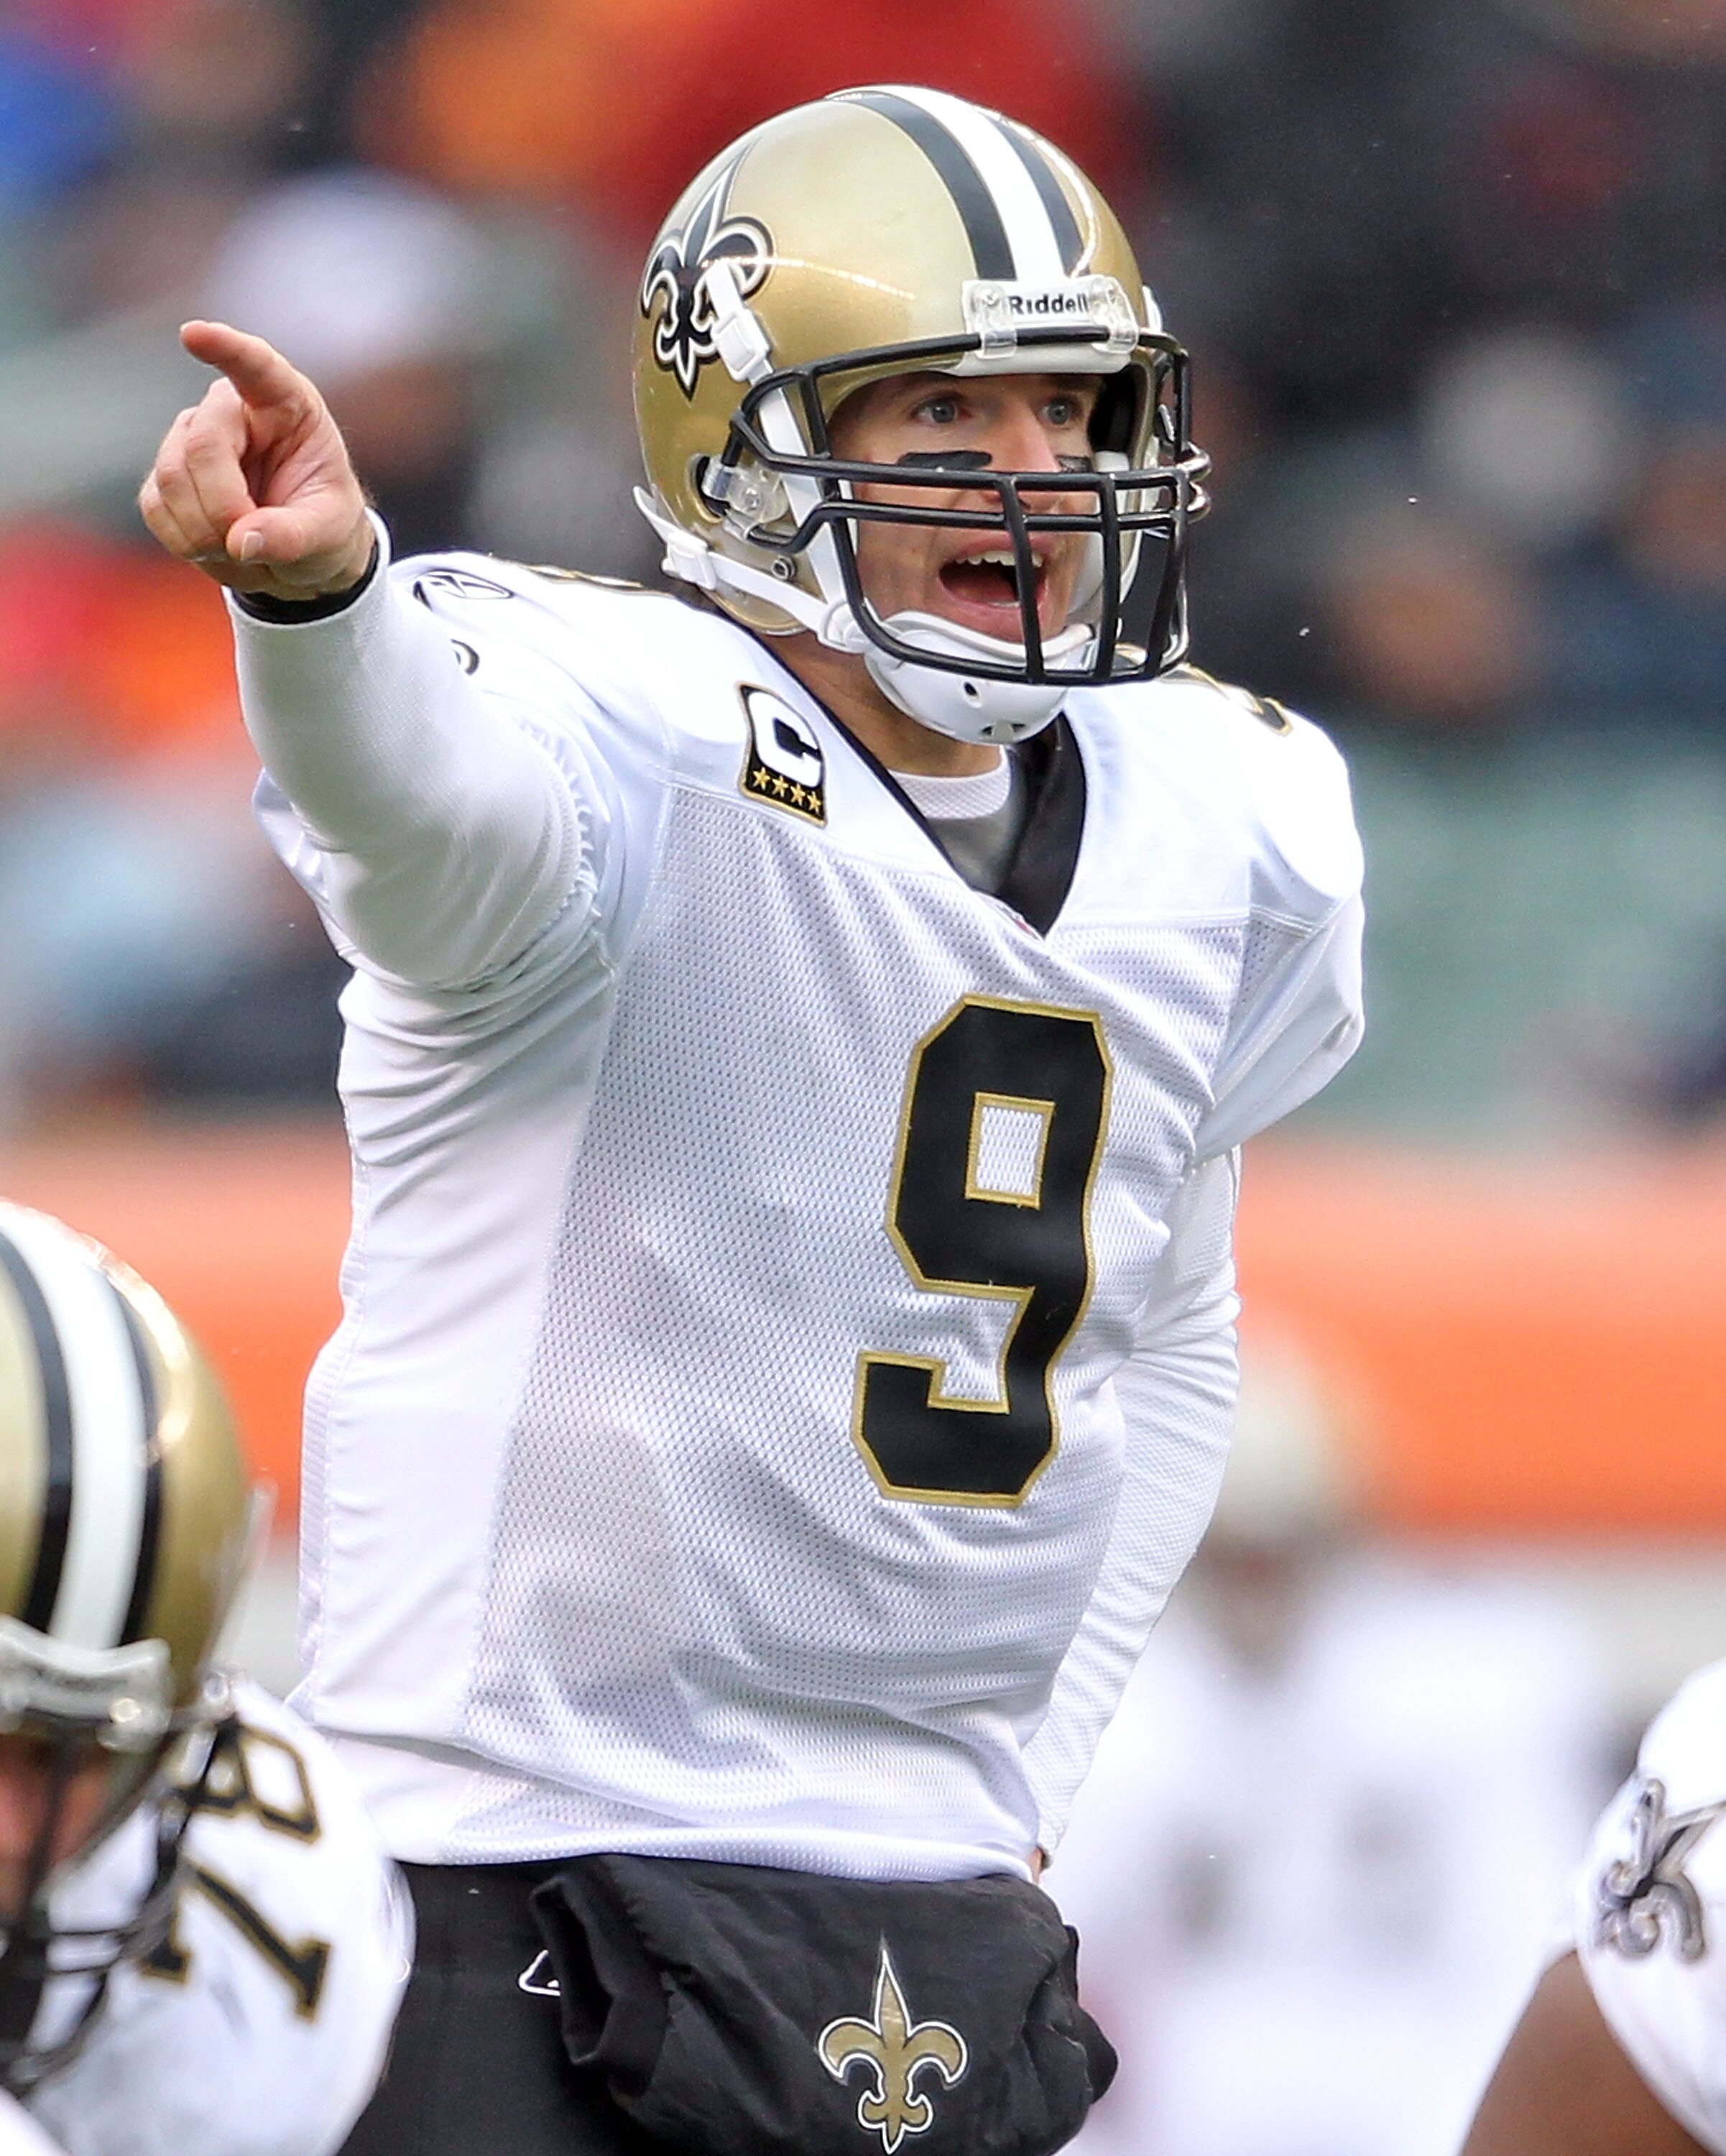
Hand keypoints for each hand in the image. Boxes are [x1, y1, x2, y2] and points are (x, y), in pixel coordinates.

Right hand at [139, 321, 375, 601]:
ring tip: (244, 550)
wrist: (301, 555)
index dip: (226, 349)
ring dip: (205, 533)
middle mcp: (231, 411)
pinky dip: (188, 543)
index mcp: (285, 405)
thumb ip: (293, 536)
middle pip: (202, 446)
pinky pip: (156, 508)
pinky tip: (219, 550)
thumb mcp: (329, 535)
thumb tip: (240, 541)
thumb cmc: (324, 526)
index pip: (256, 366)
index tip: (193, 333)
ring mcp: (190, 439)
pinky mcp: (165, 477)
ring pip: (172, 478)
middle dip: (223, 507)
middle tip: (249, 545)